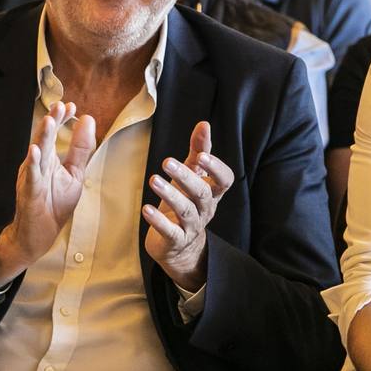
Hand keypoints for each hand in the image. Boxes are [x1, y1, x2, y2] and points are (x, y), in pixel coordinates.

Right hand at [0, 102, 97, 283]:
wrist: (38, 235)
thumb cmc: (54, 204)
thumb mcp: (74, 174)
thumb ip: (80, 149)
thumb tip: (88, 120)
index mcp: (48, 159)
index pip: (54, 134)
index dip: (61, 119)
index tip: (72, 106)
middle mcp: (38, 165)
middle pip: (45, 139)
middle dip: (52, 122)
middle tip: (60, 106)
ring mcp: (31, 178)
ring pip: (37, 155)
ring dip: (42, 138)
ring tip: (49, 121)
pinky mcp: (29, 193)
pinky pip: (30, 178)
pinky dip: (32, 164)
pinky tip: (34, 151)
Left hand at [143, 121, 232, 292]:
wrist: (179, 246)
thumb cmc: (186, 202)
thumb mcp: (193, 175)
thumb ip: (199, 150)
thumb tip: (204, 124)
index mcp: (212, 192)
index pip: (225, 180)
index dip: (216, 168)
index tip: (202, 155)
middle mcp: (206, 209)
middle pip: (201, 193)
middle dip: (186, 177)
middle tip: (167, 162)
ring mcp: (192, 226)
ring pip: (186, 211)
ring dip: (170, 195)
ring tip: (154, 180)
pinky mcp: (176, 240)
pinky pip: (170, 231)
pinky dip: (158, 221)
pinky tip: (146, 209)